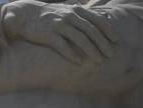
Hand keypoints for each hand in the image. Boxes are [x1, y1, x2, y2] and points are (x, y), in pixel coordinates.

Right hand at [1, 0, 116, 64]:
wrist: (26, 15)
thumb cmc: (51, 16)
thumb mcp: (68, 10)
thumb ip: (84, 15)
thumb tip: (104, 18)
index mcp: (76, 10)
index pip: (96, 19)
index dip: (108, 30)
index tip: (116, 40)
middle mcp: (69, 16)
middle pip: (90, 30)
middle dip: (102, 43)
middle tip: (110, 55)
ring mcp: (58, 25)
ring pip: (79, 38)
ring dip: (91, 51)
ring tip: (98, 61)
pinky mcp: (48, 34)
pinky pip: (62, 46)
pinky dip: (72, 54)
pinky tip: (79, 63)